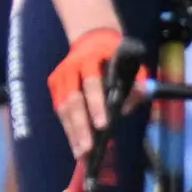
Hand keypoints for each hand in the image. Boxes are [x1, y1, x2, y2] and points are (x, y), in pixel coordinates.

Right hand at [44, 27, 129, 158]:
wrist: (92, 38)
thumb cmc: (115, 55)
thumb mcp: (131, 63)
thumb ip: (136, 83)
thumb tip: (127, 107)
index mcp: (91, 59)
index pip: (92, 84)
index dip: (96, 105)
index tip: (103, 125)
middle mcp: (71, 68)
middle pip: (73, 100)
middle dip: (80, 126)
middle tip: (88, 149)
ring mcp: (60, 77)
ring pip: (62, 108)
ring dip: (72, 132)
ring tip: (81, 153)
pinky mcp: (54, 86)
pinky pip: (59, 110)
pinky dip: (68, 128)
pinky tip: (76, 144)